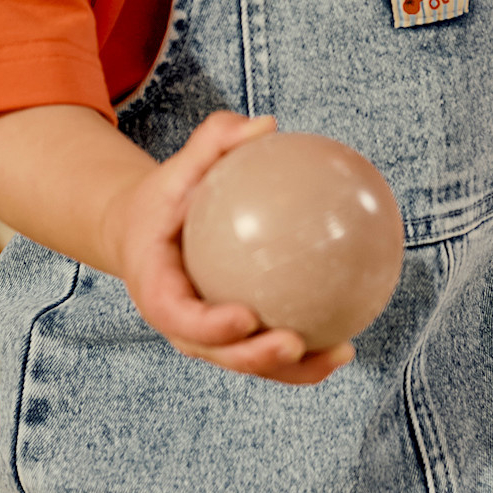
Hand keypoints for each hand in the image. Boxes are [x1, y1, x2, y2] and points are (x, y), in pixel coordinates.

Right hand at [110, 110, 354, 384]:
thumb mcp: (177, 167)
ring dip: (295, 370)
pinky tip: (348, 342)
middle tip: (293, 344)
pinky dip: (307, 356)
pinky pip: (268, 350)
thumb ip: (213, 143)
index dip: (211, 326)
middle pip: (218, 353)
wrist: (144, 234)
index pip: (180, 316)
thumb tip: (267, 123)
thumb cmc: (165, 197)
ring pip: (250, 363)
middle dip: (257, 357)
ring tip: (342, 353)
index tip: (247, 317)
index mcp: (158, 290)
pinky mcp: (232, 340)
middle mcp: (181, 325)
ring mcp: (207, 339)